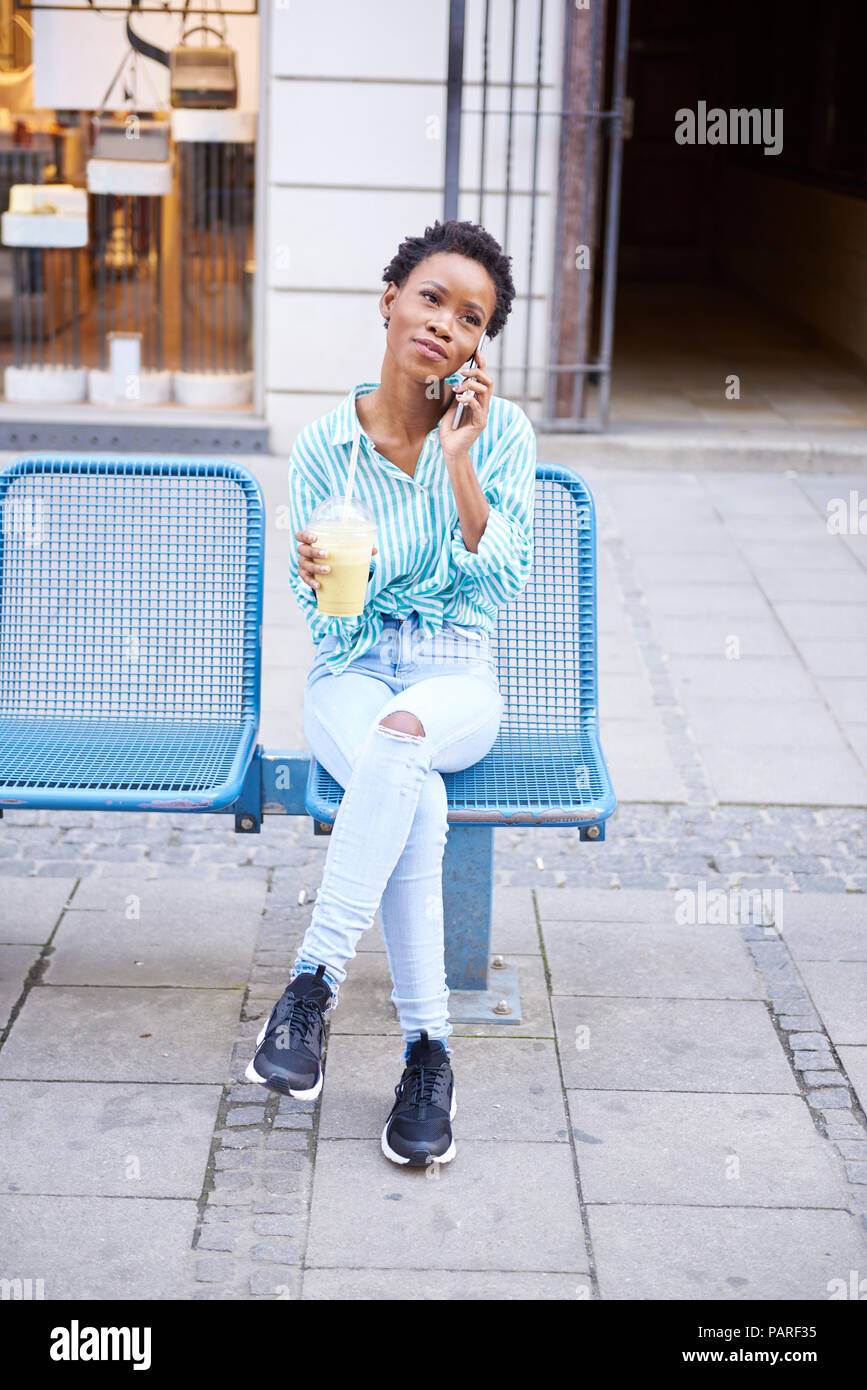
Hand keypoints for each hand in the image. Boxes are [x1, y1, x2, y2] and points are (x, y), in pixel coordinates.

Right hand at [296, 528, 377, 591]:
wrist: (326, 568)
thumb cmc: (334, 554)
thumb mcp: (342, 549)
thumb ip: (356, 548)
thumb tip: (373, 550)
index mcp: (310, 541)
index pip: (301, 535)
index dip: (306, 535)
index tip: (316, 538)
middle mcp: (304, 552)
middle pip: (303, 550)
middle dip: (314, 552)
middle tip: (328, 554)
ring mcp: (303, 563)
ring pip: (304, 564)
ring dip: (315, 567)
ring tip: (328, 570)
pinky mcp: (304, 575)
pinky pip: (304, 578)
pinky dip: (311, 582)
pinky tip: (319, 585)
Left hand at [438, 346, 491, 461]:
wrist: (450, 449)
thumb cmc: (450, 430)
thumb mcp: (451, 408)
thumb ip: (457, 395)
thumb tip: (457, 382)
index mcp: (478, 401)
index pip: (483, 379)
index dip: (482, 364)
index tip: (476, 352)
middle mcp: (483, 406)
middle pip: (488, 381)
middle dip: (477, 371)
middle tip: (463, 371)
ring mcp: (483, 414)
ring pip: (484, 390)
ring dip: (470, 385)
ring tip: (458, 390)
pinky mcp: (479, 423)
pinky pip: (478, 405)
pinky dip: (468, 399)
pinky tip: (458, 400)